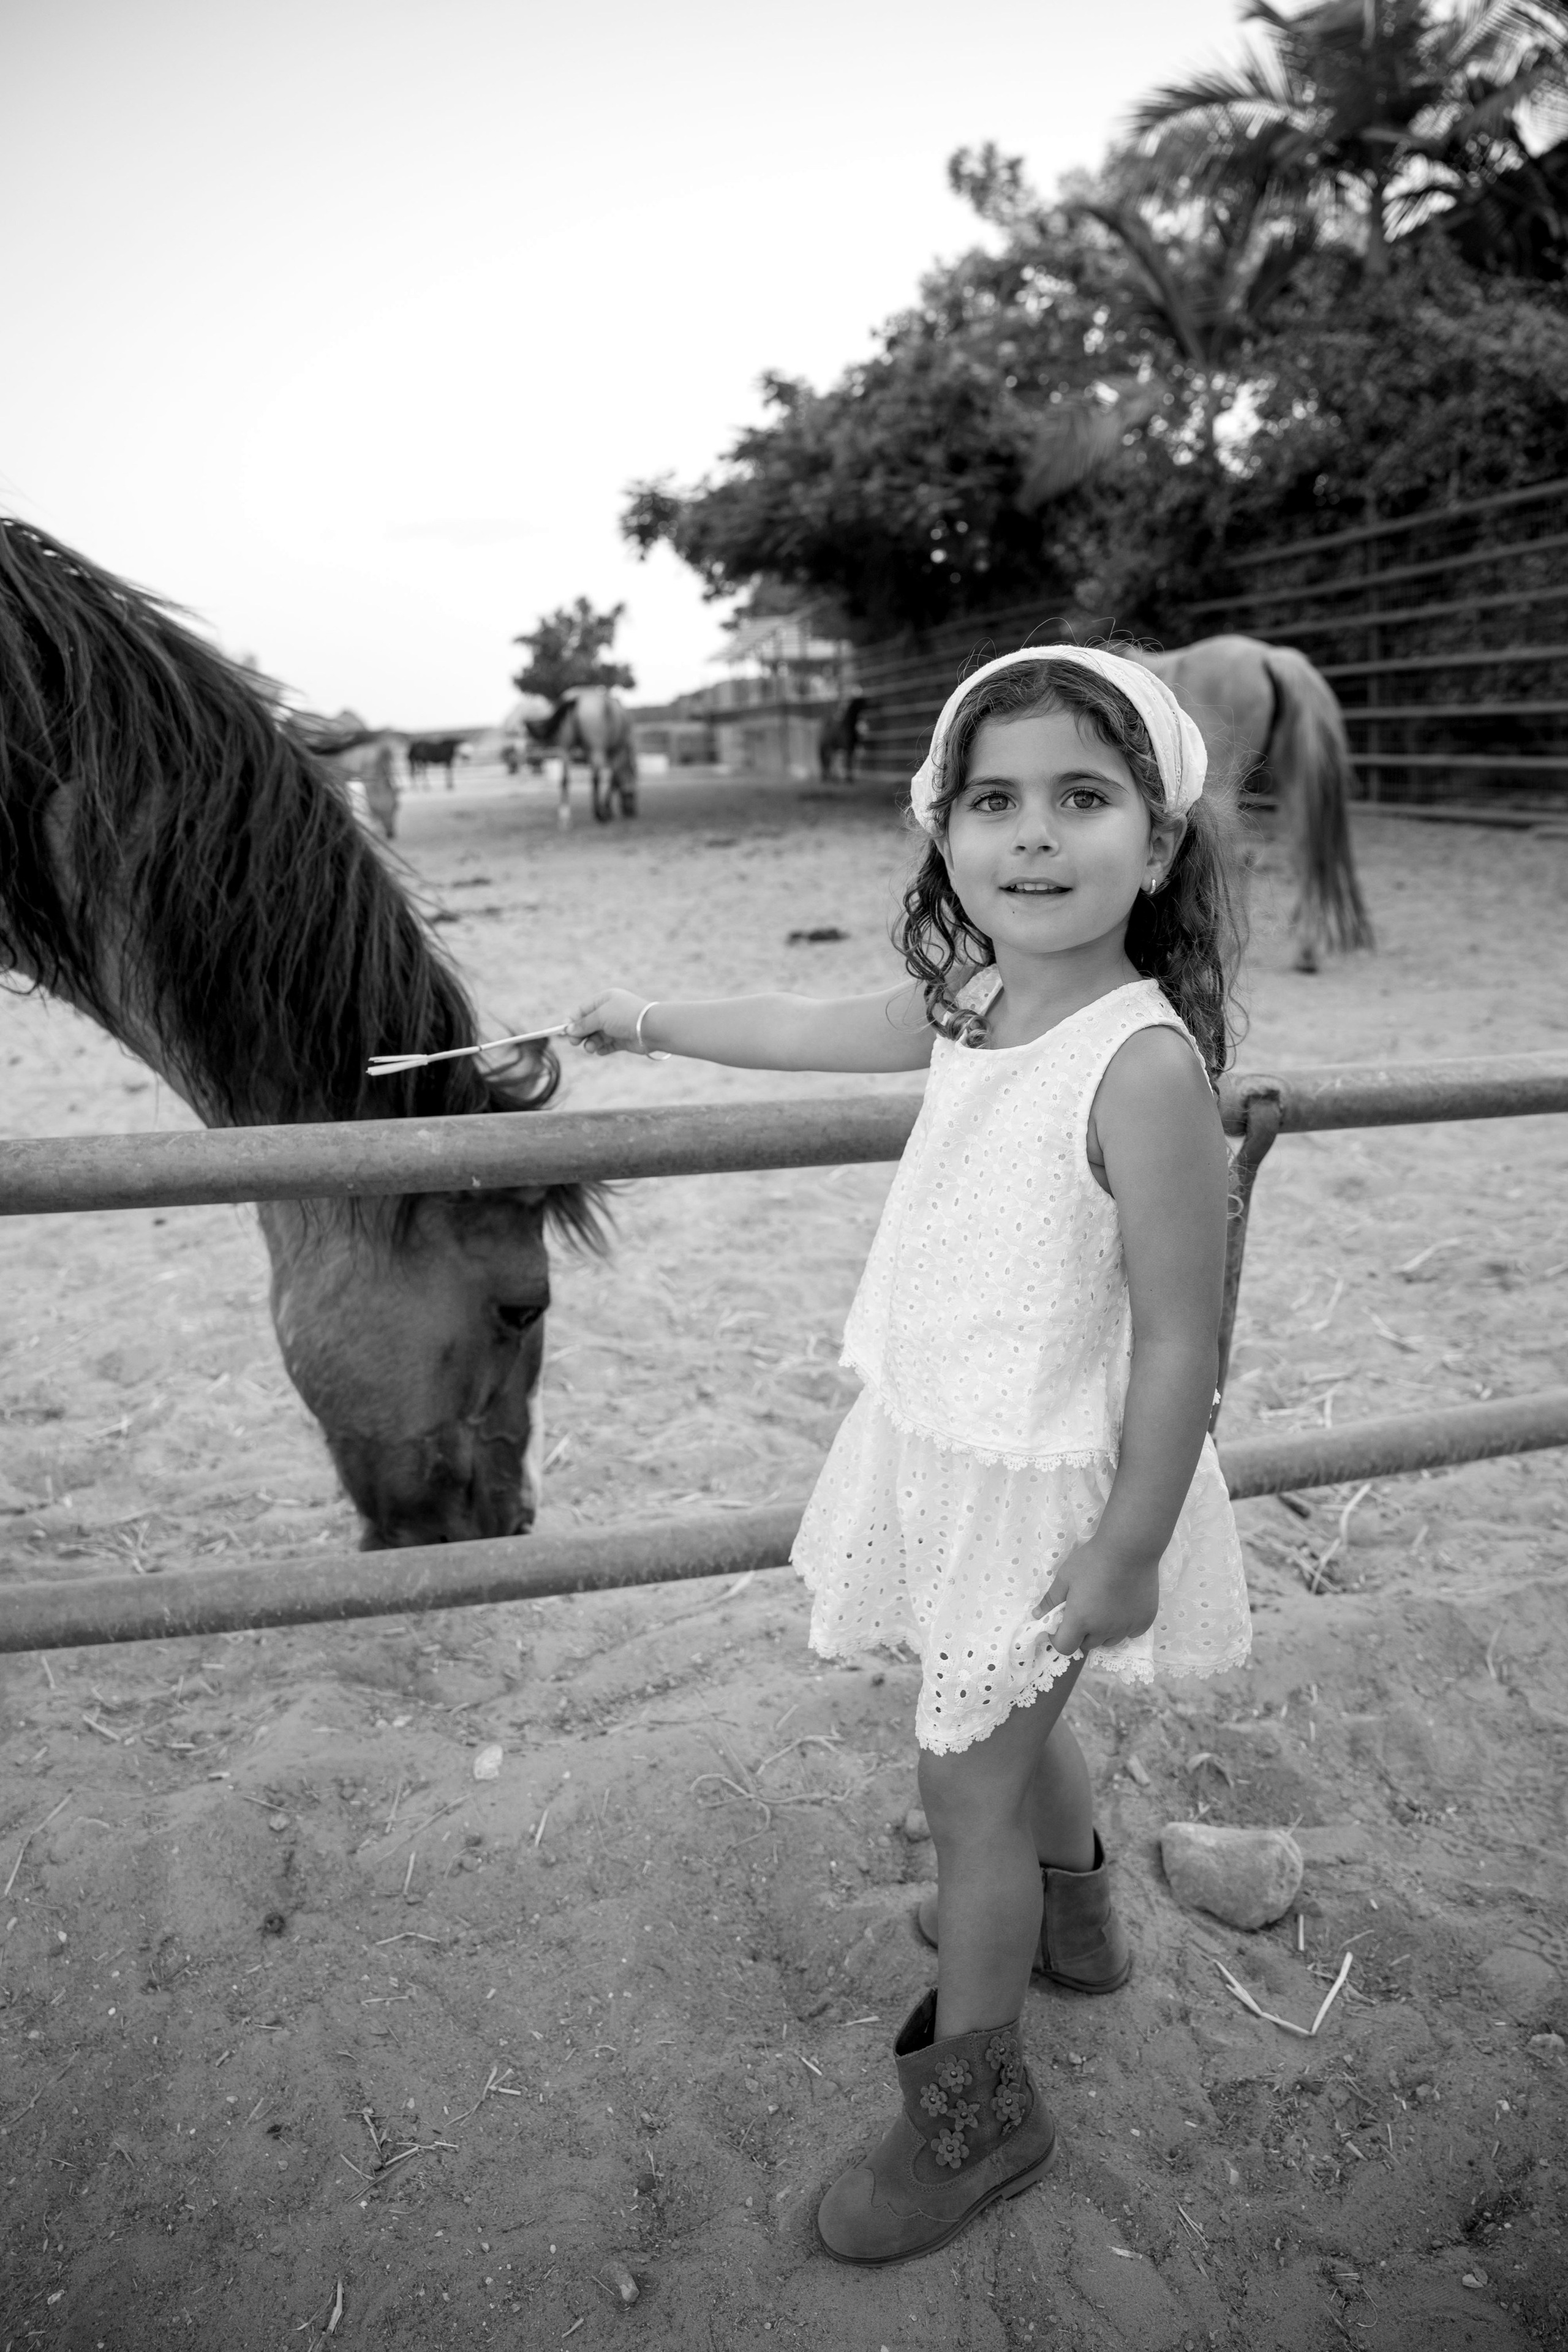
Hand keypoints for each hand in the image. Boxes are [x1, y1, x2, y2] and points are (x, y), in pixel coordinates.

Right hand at [566, 990, 653, 1056]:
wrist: (652, 1028)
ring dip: (590, 1043)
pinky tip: (600, 1051)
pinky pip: (607, 1046)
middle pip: (588, 1024)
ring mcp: (617, 1026)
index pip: (582, 1010)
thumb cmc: (625, 1016)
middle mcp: (610, 1012)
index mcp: (605, 1000)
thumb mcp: (600, 1016)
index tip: (562, 1032)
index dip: (571, 1021)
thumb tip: (568, 1030)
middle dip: (580, 1034)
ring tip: (591, 1048)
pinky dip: (601, 1049)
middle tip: (574, 1042)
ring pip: (596, 1036)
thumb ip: (583, 1024)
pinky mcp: (623, 1040)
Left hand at [1033, 1536, 1159, 1659]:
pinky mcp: (1144, 1621)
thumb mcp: (1065, 1576)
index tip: (1060, 1624)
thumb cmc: (1093, 1560)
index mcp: (1081, 1620)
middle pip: (1088, 1644)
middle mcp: (1104, 1630)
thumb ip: (1051, 1599)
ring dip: (1103, 1632)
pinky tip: (1123, 1606)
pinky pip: (1131, 1632)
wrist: (1129, 1547)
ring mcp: (1126, 1627)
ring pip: (1110, 1641)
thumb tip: (1037, 1615)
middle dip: (1081, 1633)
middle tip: (1083, 1611)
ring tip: (1104, 1608)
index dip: (1058, 1639)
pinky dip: (1124, 1626)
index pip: (1065, 1647)